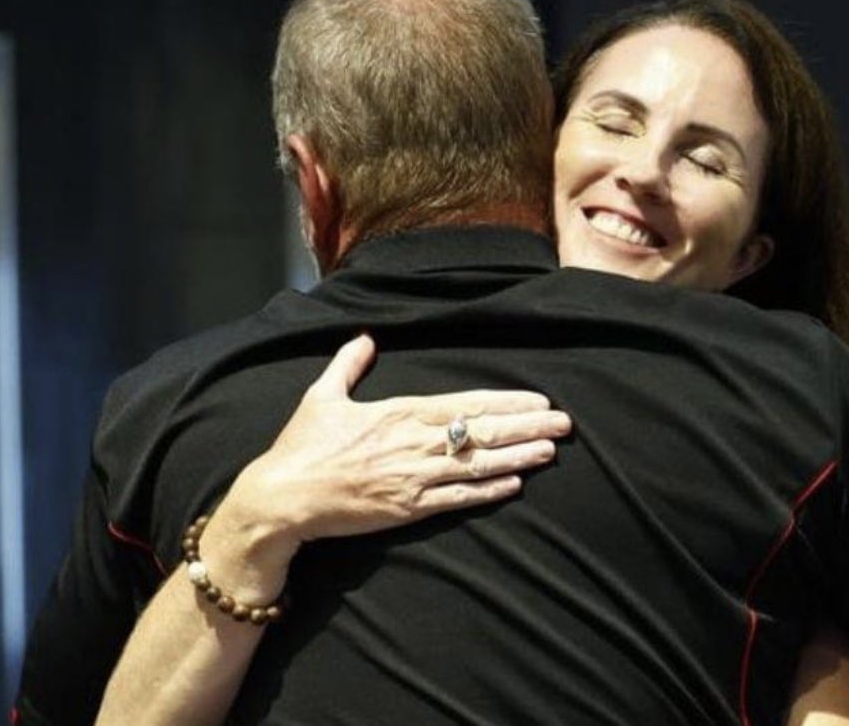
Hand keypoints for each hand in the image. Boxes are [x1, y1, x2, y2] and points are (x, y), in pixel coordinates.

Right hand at [198, 334, 571, 600]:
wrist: (284, 497)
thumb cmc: (302, 446)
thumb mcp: (322, 395)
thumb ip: (348, 364)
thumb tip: (363, 339)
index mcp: (399, 412)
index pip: (464, 404)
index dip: (505, 403)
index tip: (537, 399)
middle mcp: (413, 443)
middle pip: (481, 432)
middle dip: (526, 426)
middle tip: (564, 423)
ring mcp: (413, 477)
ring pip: (477, 465)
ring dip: (517, 457)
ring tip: (550, 450)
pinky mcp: (407, 509)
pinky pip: (456, 498)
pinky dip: (487, 491)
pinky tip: (514, 484)